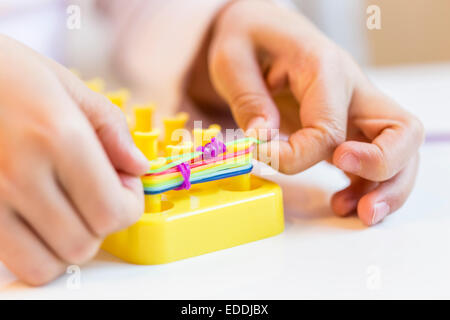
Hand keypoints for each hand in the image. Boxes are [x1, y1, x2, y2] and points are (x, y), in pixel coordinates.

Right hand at [0, 35, 147, 284]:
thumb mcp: (67, 85)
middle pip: (84, 244)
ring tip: (65, 208)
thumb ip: (111, 128)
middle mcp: (20, 175)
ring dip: (68, 243)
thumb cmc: (6, 73)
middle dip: (101, 222)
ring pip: (48, 265)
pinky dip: (36, 250)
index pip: (113, 212)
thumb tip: (139, 166)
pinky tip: (38, 218)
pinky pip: (15, 262)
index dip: (129, 204)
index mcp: (58, 137)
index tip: (123, 184)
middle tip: (94, 193)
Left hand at [207, 0, 423, 224]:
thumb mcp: (232, 58)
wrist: (264, 29)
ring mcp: (355, 109)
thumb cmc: (250, 39)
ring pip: (401, 150)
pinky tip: (345, 201)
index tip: (264, 157)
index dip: (297, 156)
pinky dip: (369, 185)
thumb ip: (247, 99)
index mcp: (325, 69)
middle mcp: (352, 89)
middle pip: (401, 132)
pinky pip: (377, 158)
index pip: (329, 128)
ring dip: (386, 188)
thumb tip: (263, 140)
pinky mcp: (349, 125)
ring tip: (356, 213)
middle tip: (351, 197)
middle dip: (382, 171)